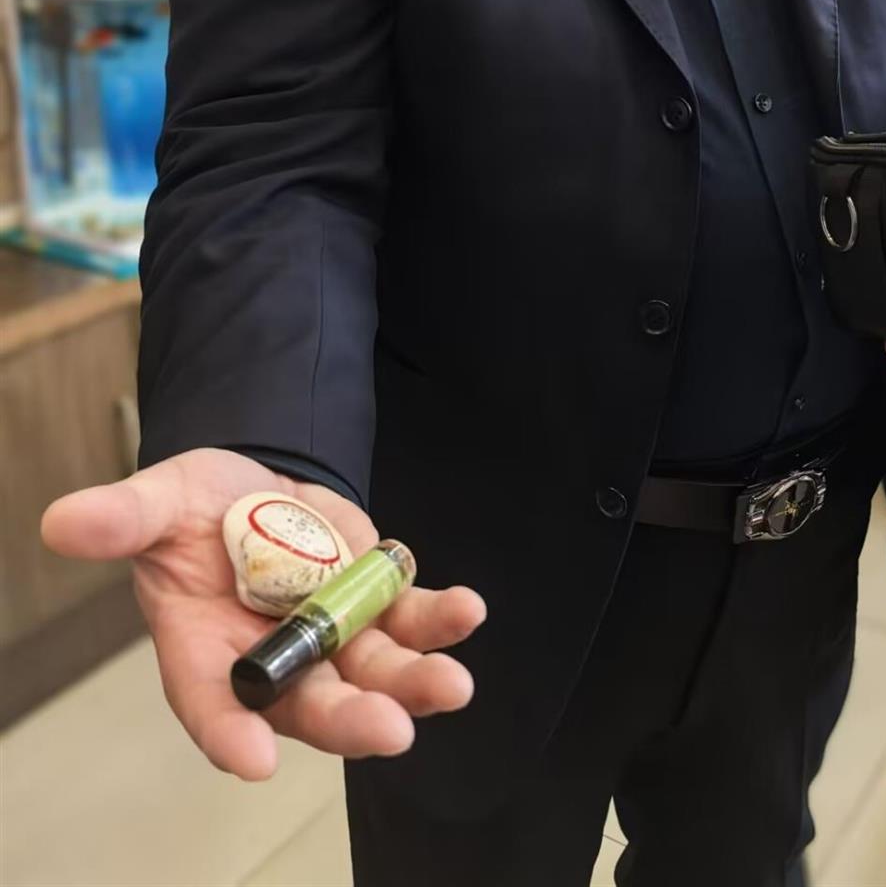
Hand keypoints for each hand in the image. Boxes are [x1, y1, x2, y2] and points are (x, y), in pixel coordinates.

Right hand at [40, 448, 486, 780]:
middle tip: (391, 732)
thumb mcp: (156, 503)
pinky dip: (439, 619)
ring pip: (376, 674)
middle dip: (353, 720)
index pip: (214, 705)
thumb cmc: (190, 510)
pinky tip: (466, 613)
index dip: (230, 733)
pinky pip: (411, 619)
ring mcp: (332, 634)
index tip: (251, 758)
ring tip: (453, 685)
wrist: (249, 483)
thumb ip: (122, 519)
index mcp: (208, 652)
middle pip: (313, 706)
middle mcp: (274, 659)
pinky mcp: (373, 599)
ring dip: (416, 682)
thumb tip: (62, 521)